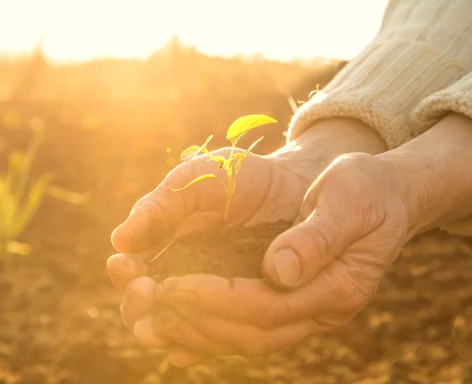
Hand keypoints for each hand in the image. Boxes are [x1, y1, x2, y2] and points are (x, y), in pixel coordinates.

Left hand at [149, 113, 471, 365]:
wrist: (382, 195)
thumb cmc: (364, 189)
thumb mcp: (347, 199)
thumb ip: (317, 237)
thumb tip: (280, 271)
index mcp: (338, 286)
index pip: (266, 307)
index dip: (215, 300)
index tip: (172, 285)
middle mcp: (319, 310)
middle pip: (249, 333)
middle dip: (193, 320)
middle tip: (145, 299)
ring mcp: (304, 312)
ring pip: (243, 339)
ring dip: (193, 332)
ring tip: (147, 318)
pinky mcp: (289, 304)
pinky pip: (245, 330)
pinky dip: (208, 334)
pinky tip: (172, 333)